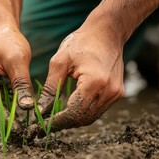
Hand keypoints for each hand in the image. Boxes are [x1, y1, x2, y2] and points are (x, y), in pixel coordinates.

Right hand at [0, 25, 34, 134]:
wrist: (2, 31)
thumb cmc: (9, 41)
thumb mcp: (18, 60)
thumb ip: (21, 84)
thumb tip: (27, 108)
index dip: (5, 117)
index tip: (17, 131)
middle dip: (7, 118)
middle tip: (23, 133)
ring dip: (9, 113)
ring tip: (25, 126)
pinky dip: (10, 104)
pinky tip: (22, 111)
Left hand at [29, 21, 124, 137]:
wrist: (107, 32)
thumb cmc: (82, 42)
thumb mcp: (60, 62)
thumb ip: (50, 88)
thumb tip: (40, 109)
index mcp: (94, 82)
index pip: (73, 113)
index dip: (56, 122)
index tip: (41, 125)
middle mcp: (109, 91)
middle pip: (83, 119)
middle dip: (63, 123)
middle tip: (45, 122)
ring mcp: (116, 93)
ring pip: (91, 117)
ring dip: (73, 119)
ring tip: (55, 117)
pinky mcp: (118, 93)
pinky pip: (98, 109)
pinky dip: (83, 111)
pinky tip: (70, 107)